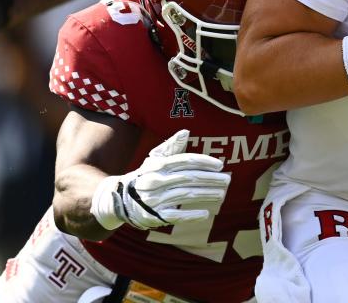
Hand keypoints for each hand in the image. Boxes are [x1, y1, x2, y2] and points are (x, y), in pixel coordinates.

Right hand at [90, 129, 230, 230]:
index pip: (185, 161)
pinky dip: (191, 215)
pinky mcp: (154, 215)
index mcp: (158, 165)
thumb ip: (171, 146)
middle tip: (227, 180)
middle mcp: (156, 181)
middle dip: (210, 179)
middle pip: (189, 178)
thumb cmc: (145, 175)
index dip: (204, 162)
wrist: (119, 198)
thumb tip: (186, 132)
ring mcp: (155, 199)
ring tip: (221, 194)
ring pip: (185, 195)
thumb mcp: (154, 159)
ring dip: (206, 194)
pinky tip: (205, 214)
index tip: (220, 165)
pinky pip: (175, 215)